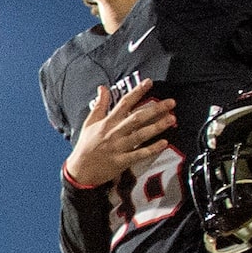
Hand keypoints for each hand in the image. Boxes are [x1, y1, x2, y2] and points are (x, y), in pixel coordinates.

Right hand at [63, 79, 177, 190]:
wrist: (80, 170)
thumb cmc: (86, 145)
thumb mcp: (90, 122)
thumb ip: (99, 105)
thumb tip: (102, 87)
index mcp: (107, 122)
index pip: (124, 103)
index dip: (137, 92)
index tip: (149, 82)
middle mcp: (114, 132)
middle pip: (137, 118)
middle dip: (155, 109)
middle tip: (171, 103)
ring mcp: (118, 147)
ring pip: (140, 134)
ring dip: (157, 126)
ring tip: (171, 119)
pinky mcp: (121, 161)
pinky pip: (139, 154)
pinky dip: (152, 149)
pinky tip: (164, 143)